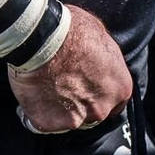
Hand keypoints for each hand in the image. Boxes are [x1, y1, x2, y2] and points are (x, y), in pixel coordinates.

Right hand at [9, 5, 132, 132]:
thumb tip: (100, 62)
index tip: (88, 89)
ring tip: (47, 89)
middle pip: (93, 114)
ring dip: (60, 109)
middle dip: (81, 104)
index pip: (116, 103)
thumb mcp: (103, 40)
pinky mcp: (49, 123)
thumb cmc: (75, 32)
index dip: (100, 96)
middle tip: (64, 87)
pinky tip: (34, 93)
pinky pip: (44, 122)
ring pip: (69, 120)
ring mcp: (75, 119)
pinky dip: (39, 111)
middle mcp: (102, 109)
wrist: (43, 39)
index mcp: (120, 89)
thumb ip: (105, 62)